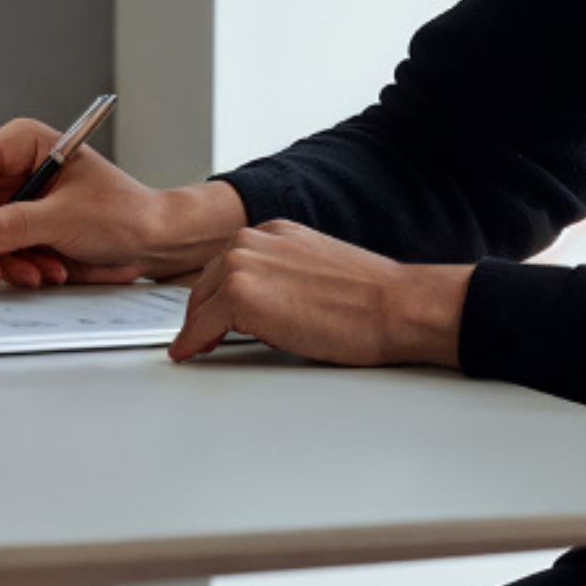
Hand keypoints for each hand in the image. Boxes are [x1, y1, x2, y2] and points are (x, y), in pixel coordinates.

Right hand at [0, 118, 245, 288]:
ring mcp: (14, 202)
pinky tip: (46, 270)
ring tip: (35, 272)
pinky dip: (14, 268)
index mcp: (23, 144)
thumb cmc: (125, 213)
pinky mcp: (20, 231)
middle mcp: (13, 170)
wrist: (151, 242)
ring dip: (1, 261)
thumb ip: (20, 224)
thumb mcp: (70, 216)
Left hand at [168, 219, 471, 367]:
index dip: (215, 294)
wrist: (395, 305)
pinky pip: (201, 324)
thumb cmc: (370, 299)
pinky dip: (192, 342)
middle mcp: (253, 240)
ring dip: (199, 327)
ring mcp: (243, 264)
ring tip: (198, 347)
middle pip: (206, 281)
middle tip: (198, 337)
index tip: (207, 314)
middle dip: (202, 311)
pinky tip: (191, 353)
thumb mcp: (314, 272)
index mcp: (273, 231)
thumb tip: (260, 304)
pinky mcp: (239, 294)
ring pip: (200, 302)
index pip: (227, 263)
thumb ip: (281, 276)